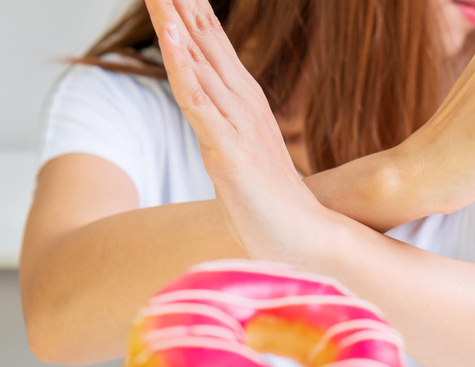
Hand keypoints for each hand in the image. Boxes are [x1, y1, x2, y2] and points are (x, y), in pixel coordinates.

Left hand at [143, 0, 333, 263]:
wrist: (303, 235)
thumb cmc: (272, 201)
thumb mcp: (245, 153)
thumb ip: (231, 130)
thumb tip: (217, 122)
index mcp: (245, 102)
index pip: (213, 46)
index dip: (193, 11)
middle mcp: (242, 103)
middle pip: (204, 42)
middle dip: (181, 3)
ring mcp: (236, 124)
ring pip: (197, 62)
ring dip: (175, 21)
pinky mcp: (229, 149)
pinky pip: (198, 101)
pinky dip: (183, 65)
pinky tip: (171, 35)